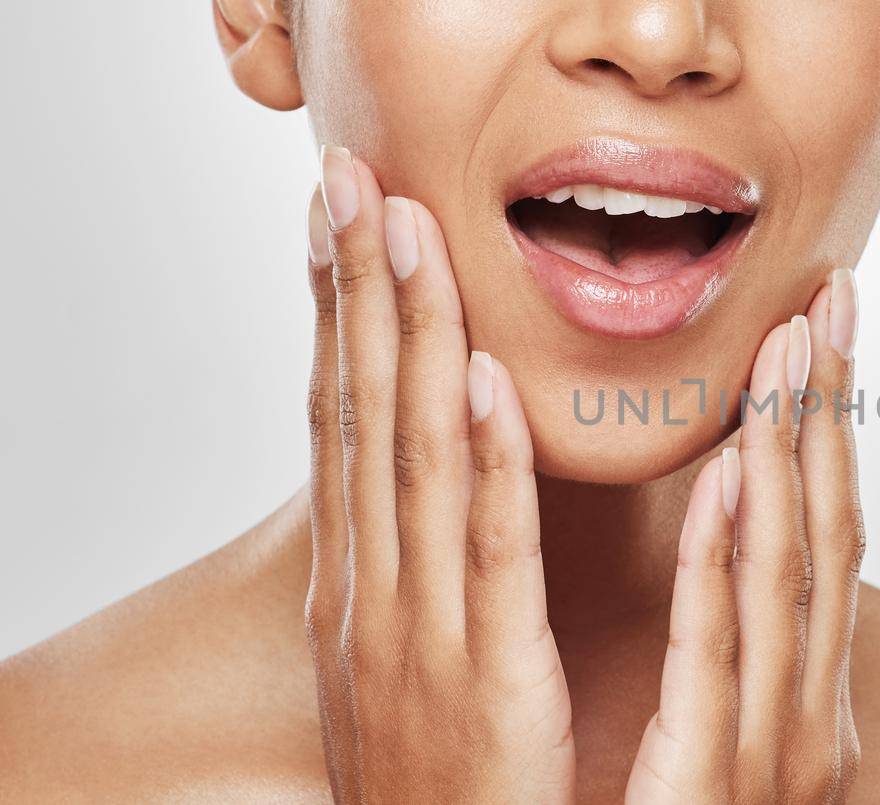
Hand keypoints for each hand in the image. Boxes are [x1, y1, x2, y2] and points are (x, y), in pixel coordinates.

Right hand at [301, 147, 575, 802]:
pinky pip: (489, 554)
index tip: (336, 224)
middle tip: (351, 180)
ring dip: (413, 337)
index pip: (344, 426)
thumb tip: (426, 483)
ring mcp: (417, 636)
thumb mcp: (403, 664)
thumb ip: (413, 574)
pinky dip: (486, 463)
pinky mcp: (487, 678)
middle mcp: (371, 596)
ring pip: (416, 460)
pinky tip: (483, 380)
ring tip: (407, 230)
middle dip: (359, 292)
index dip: (339, 318)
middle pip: (364, 417)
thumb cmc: (438, 780)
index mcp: (358, 590)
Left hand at [625, 273, 865, 802]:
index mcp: (797, 702)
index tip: (818, 323)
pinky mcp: (714, 791)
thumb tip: (729, 540)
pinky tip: (737, 469)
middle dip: (829, 416)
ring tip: (791, 344)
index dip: (828, 429)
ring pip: (791, 578)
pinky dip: (734, 555)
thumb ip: (730, 652)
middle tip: (827, 299)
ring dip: (795, 452)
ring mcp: (769, 758)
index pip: (821, 539)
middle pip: (826, 539)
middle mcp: (802, 721)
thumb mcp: (714, 744)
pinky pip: (724, 655)